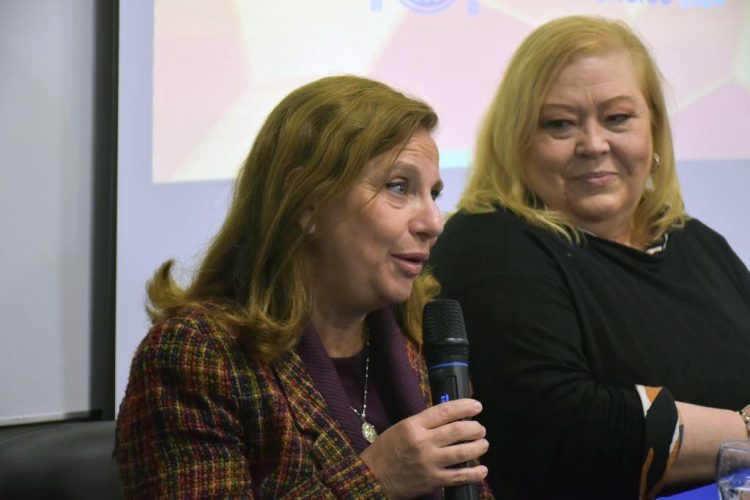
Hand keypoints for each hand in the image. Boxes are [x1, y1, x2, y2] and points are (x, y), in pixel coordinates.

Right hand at [359, 398, 488, 498]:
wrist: (372, 477)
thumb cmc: (385, 451)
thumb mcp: (401, 428)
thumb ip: (424, 423)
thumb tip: (449, 418)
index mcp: (414, 425)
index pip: (445, 411)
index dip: (465, 407)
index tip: (477, 407)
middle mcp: (423, 442)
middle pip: (458, 430)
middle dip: (475, 428)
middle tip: (480, 429)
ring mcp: (429, 462)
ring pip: (462, 452)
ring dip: (478, 447)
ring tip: (483, 444)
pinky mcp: (432, 480)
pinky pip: (459, 476)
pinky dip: (474, 473)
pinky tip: (482, 470)